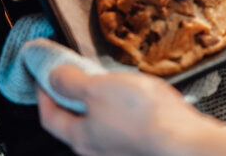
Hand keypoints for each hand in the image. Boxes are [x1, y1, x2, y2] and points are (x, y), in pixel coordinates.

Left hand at [37, 65, 217, 155]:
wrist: (183, 139)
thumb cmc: (142, 116)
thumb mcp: (98, 88)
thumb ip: (71, 82)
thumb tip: (52, 76)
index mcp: (80, 137)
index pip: (50, 117)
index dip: (43, 95)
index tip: (42, 78)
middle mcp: (98, 150)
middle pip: (75, 124)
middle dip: (72, 100)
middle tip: (76, 77)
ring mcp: (121, 150)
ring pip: (102, 125)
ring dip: (100, 105)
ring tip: (110, 84)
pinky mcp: (142, 146)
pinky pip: (125, 127)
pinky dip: (123, 111)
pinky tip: (137, 99)